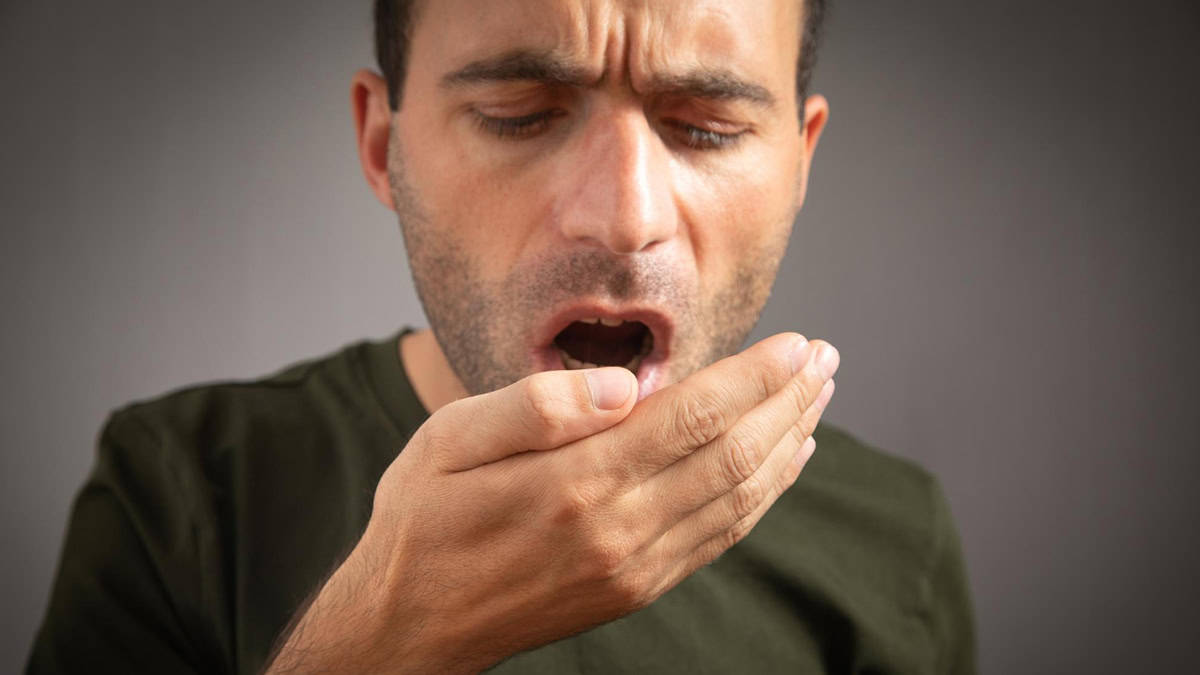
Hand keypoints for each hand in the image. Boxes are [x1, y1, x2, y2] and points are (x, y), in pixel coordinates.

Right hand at [265, 333, 838, 673]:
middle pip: (731, 455)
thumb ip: (536, 406)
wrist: (410, 626)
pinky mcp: (636, 588)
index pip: (691, 416)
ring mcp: (633, 566)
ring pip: (737, 499)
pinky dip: (762, 498)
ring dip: (787, 444)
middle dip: (787, 402)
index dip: (753, 377)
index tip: (797, 343)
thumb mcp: (447, 440)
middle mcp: (616, 529)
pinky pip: (719, 538)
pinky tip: (781, 465)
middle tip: (827, 359)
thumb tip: (621, 385)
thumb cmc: (423, 520)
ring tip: (818, 400)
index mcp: (573, 482)